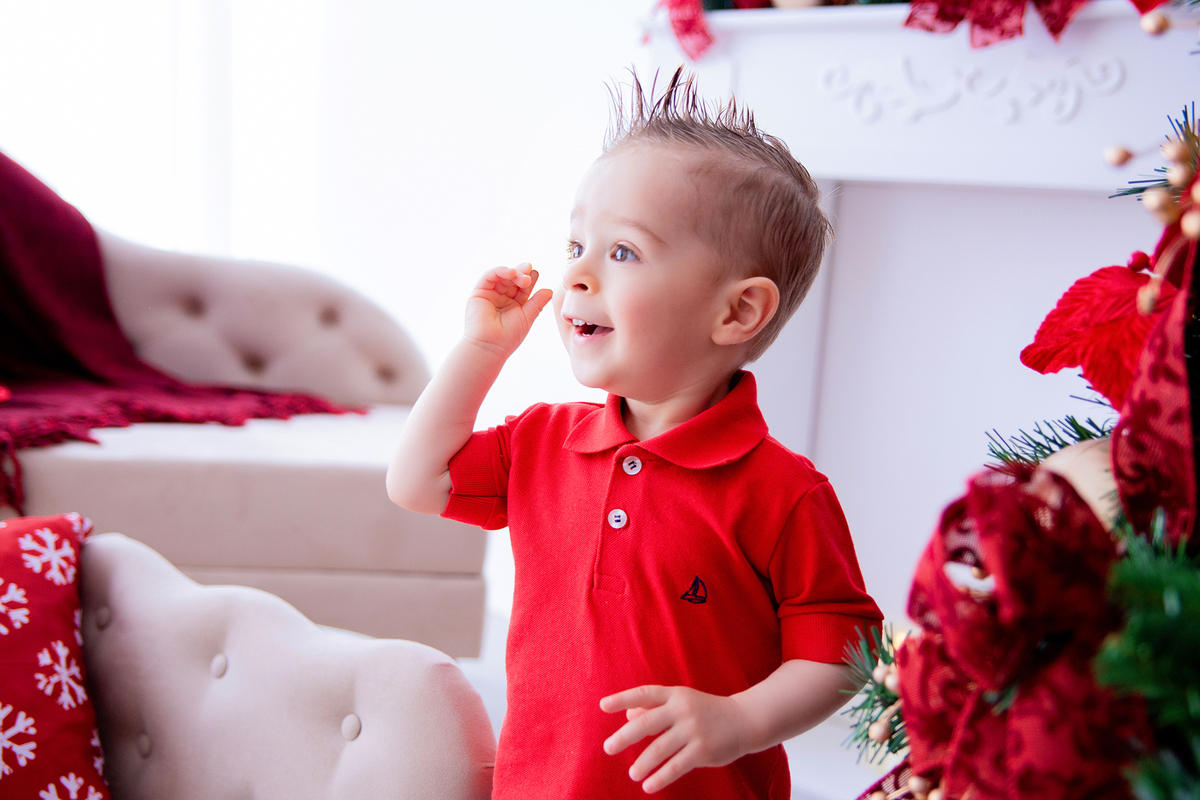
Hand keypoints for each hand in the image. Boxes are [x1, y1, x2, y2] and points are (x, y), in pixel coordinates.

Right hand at [464, 263, 552, 357]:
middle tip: (531, 270)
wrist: (489, 346)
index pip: (523, 287)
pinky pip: (489, 276)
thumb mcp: (527, 317)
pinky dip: (500, 271)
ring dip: (514, 272)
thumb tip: (550, 290)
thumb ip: (537, 303)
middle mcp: (502, 297)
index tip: (536, 274)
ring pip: (503, 276)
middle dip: (522, 273)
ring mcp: (490, 294)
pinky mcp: (479, 292)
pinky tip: (511, 272)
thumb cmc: (508, 337)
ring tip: (523, 276)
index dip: (530, 279)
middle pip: (513, 279)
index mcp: (514, 304)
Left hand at [600, 685, 754, 792]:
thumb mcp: (681, 702)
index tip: (602, 705)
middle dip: (625, 737)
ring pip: (659, 749)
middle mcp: (682, 709)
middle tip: (608, 748)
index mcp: (675, 694)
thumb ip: (654, 708)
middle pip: (646, 723)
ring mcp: (693, 729)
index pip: (644, 694)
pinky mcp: (703, 750)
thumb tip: (627, 717)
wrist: (744, 720)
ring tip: (632, 774)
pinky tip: (648, 786)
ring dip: (642, 763)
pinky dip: (660, 777)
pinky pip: (676, 766)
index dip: (622, 699)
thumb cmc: (705, 711)